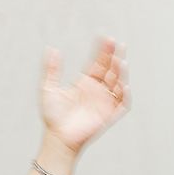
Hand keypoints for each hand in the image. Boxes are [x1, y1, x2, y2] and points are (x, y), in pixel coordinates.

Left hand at [40, 38, 128, 155]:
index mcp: (85, 82)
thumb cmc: (52, 116)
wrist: (57, 137)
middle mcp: (97, 91)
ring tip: (121, 61)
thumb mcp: (48, 88)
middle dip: (115, 57)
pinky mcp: (108, 116)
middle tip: (117, 43)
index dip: (103, 50)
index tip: (106, 37)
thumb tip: (52, 49)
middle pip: (111, 70)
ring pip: (118, 84)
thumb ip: (52, 69)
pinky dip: (125, 96)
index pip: (98, 62)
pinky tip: (123, 85)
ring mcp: (104, 103)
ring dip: (121, 73)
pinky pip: (122, 105)